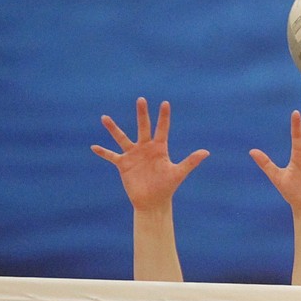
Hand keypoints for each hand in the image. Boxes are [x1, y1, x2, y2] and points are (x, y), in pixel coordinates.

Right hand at [91, 98, 208, 210]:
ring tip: (104, 118)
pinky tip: (93, 147)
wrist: (153, 202)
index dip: (164, 117)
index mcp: (159, 148)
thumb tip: (206, 152)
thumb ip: (191, 161)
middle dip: (142, 114)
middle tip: (141, 99)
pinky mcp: (123, 164)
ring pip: (122, 138)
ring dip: (113, 129)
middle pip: (143, 127)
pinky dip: (103, 152)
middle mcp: (145, 148)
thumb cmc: (167, 187)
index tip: (165, 103)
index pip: (162, 129)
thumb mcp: (178, 173)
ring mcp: (133, 155)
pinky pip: (111, 156)